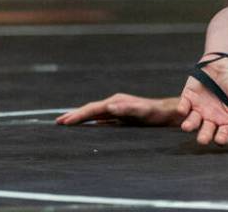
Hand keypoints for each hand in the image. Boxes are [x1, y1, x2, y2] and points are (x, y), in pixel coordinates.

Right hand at [56, 94, 182, 126]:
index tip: (63, 122)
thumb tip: (109, 107)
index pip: (92, 109)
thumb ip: (127, 108)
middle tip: (58, 122)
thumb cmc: (157, 112)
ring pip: (94, 114)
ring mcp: (118, 109)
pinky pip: (102, 118)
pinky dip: (91, 121)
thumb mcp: (143, 110)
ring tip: (66, 123)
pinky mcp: (121, 115)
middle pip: (90, 110)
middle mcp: (115, 104)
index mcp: (117, 102)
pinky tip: (87, 126)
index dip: (78, 115)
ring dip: (81, 118)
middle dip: (74, 116)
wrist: (169, 112)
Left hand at [177, 56, 227, 145]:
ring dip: (189, 126)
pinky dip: (182, 109)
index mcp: (226, 120)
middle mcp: (211, 118)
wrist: (225, 61)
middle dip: (203, 137)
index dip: (222, 139)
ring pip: (192, 122)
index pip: (223, 134)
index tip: (221, 139)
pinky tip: (183, 109)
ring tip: (187, 127)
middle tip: (203, 139)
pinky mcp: (188, 98)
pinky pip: (183, 107)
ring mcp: (198, 109)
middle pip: (205, 132)